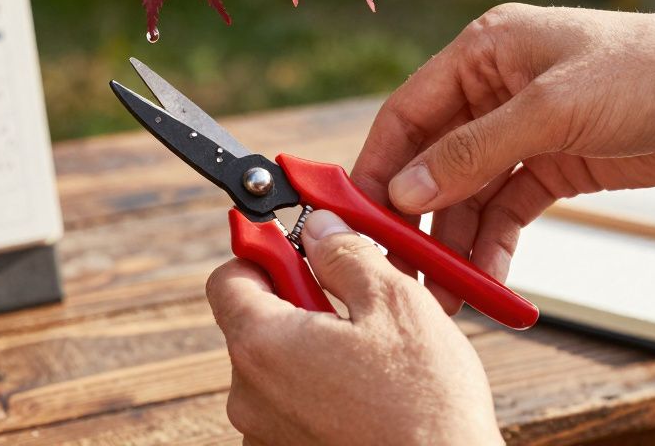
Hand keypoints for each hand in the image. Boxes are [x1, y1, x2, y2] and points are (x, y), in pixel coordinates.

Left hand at [207, 210, 501, 445]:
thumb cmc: (426, 405)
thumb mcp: (395, 305)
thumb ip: (345, 256)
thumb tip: (320, 229)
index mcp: (262, 345)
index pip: (228, 278)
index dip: (263, 255)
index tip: (297, 250)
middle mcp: (248, 395)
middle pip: (255, 324)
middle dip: (298, 304)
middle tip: (352, 303)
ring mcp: (264, 435)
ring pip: (278, 368)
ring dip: (313, 352)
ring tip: (372, 360)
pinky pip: (292, 409)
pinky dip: (320, 395)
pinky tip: (367, 398)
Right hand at [352, 5, 654, 312]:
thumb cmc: (648, 71)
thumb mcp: (551, 110)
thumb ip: (474, 151)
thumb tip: (406, 188)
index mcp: (483, 52)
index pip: (408, 112)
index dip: (380, 163)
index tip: (357, 213)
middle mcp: (494, 88)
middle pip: (432, 158)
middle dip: (415, 213)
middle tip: (398, 262)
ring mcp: (522, 130)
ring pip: (467, 192)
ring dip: (454, 239)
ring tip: (443, 287)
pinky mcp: (552, 164)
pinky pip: (505, 209)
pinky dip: (492, 242)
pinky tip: (484, 276)